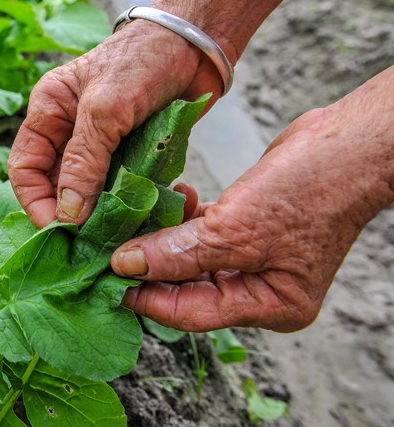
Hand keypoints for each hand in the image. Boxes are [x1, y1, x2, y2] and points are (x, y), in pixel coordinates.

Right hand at [7, 24, 209, 225]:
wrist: (199, 40)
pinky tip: (146, 215)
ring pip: (92, 190)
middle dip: (71, 214)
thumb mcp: (105, 109)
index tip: (59, 231)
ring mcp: (103, 141)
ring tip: (120, 234)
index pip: (25, 168)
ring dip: (103, 212)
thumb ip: (83, 161)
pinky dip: (132, 202)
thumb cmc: (144, 59)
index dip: (36, 202)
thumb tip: (68, 214)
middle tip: (91, 243)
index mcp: (49, 111)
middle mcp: (70, 129)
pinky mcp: (134, 150)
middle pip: (57, 185)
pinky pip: (123, 186)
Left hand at [112, 68, 393, 331]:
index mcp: (269, 306)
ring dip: (163, 237)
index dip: (146, 298)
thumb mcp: (236, 230)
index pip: (191, 313)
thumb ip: (179, 254)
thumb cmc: (309, 191)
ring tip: (132, 217)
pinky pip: (204, 231)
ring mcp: (256, 255)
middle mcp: (261, 287)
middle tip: (107, 247)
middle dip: (149, 266)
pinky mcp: (248, 224)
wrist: (350, 143)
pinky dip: (184, 217)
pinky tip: (171, 195)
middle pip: (188, 286)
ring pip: (191, 256)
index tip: (106, 279)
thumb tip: (127, 266)